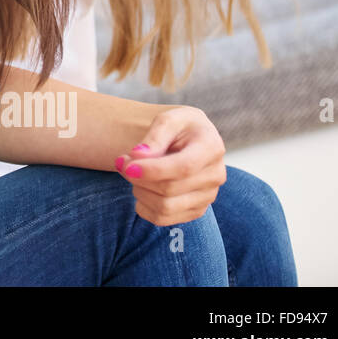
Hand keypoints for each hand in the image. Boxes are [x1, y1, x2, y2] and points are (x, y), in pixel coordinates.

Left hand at [115, 105, 226, 225]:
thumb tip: (139, 156)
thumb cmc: (178, 127)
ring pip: (165, 207)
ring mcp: (208, 196)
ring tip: (134, 174)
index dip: (152, 170)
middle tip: (122, 163)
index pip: (183, 167)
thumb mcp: (168, 119)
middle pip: (170, 189)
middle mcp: (215, 175)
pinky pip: (163, 219)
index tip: (127, 166)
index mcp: (211, 147)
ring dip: (139, 191)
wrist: (189, 140)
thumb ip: (154, 136)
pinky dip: (143, 206)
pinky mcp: (196, 210)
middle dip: (138, 177)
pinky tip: (140, 188)